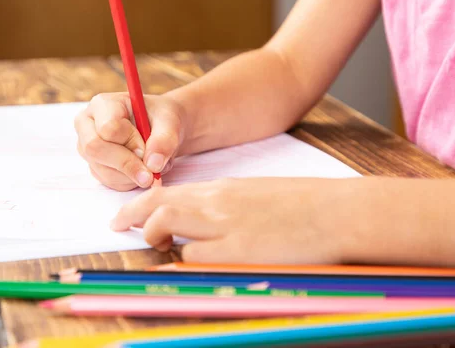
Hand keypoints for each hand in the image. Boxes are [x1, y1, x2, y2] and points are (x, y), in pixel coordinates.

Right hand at [75, 93, 187, 190]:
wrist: (160, 128)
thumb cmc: (161, 118)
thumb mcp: (170, 122)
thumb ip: (164, 140)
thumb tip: (153, 165)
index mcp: (103, 104)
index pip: (108, 127)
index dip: (130, 142)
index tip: (147, 149)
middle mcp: (88, 124)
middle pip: (95, 149)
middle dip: (126, 164)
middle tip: (150, 173)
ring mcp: (87, 146)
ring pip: (103, 169)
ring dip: (131, 175)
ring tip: (151, 167)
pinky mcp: (94, 165)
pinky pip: (108, 180)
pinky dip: (129, 181)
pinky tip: (141, 171)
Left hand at [111, 178, 353, 263]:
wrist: (337, 212)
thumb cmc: (304, 205)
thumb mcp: (257, 196)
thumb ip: (227, 205)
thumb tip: (201, 220)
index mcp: (225, 188)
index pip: (170, 192)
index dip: (142, 203)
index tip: (126, 215)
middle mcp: (218, 202)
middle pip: (157, 203)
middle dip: (130, 215)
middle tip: (116, 225)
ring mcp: (225, 225)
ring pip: (165, 223)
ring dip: (154, 236)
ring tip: (156, 246)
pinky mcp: (238, 251)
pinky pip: (192, 256)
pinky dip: (180, 262)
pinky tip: (179, 266)